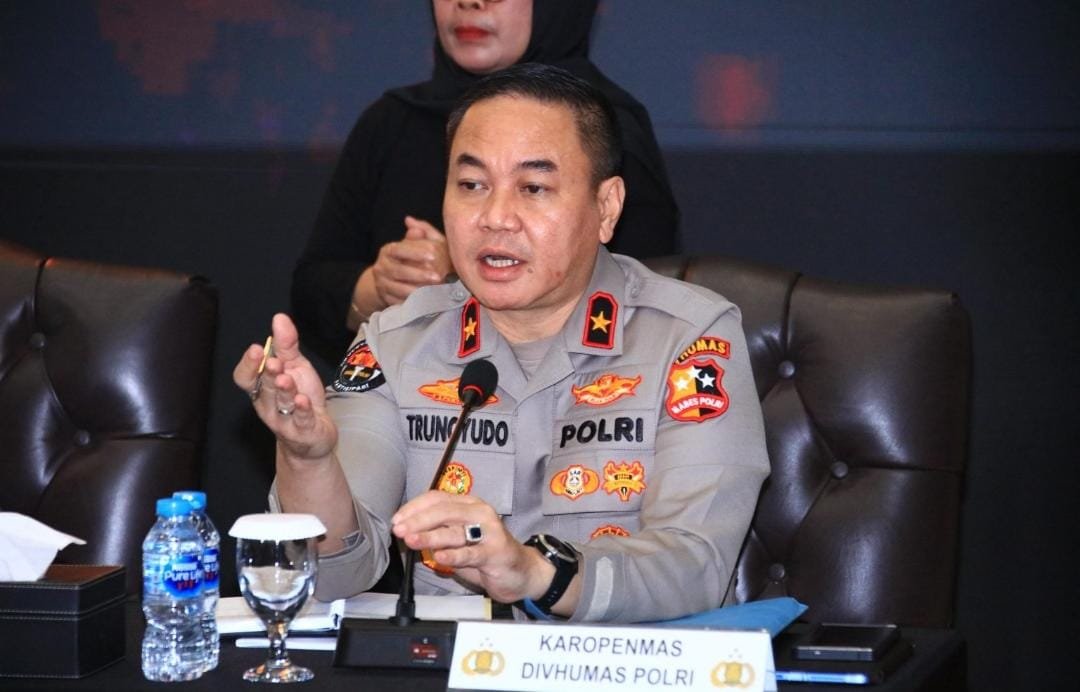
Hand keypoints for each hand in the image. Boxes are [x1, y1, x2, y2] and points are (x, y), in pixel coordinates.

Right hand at [233, 313, 337, 461]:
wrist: (314, 433)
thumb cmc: (300, 397)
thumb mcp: (295, 366)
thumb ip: (286, 345)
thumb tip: (279, 318)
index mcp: (261, 388)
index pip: (245, 378)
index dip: (248, 365)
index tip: (256, 349)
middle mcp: (268, 405)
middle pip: (264, 388)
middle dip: (267, 374)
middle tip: (273, 361)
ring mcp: (284, 421)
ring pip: (281, 404)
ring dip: (283, 391)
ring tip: (285, 379)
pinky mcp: (303, 431)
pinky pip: (300, 421)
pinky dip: (301, 411)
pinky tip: (303, 400)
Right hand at [370, 217, 451, 305]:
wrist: (388, 281)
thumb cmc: (408, 259)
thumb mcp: (414, 244)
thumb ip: (418, 232)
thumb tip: (411, 221)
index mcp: (388, 251)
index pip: (399, 249)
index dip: (415, 252)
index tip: (433, 255)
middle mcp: (381, 267)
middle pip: (398, 271)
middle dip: (419, 274)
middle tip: (438, 277)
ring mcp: (382, 284)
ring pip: (398, 289)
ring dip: (417, 290)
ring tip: (434, 291)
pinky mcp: (386, 300)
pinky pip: (398, 302)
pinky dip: (412, 302)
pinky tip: (426, 301)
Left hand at [391, 491, 554, 605]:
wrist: (522, 572)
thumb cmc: (486, 554)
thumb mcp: (459, 540)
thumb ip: (438, 534)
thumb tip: (407, 531)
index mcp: (469, 504)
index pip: (436, 498)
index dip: (414, 507)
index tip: (397, 520)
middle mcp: (480, 513)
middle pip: (444, 510)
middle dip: (418, 520)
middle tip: (400, 530)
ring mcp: (490, 532)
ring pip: (455, 531)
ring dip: (430, 536)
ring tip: (412, 540)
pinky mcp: (496, 552)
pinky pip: (471, 553)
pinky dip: (453, 555)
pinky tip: (439, 557)